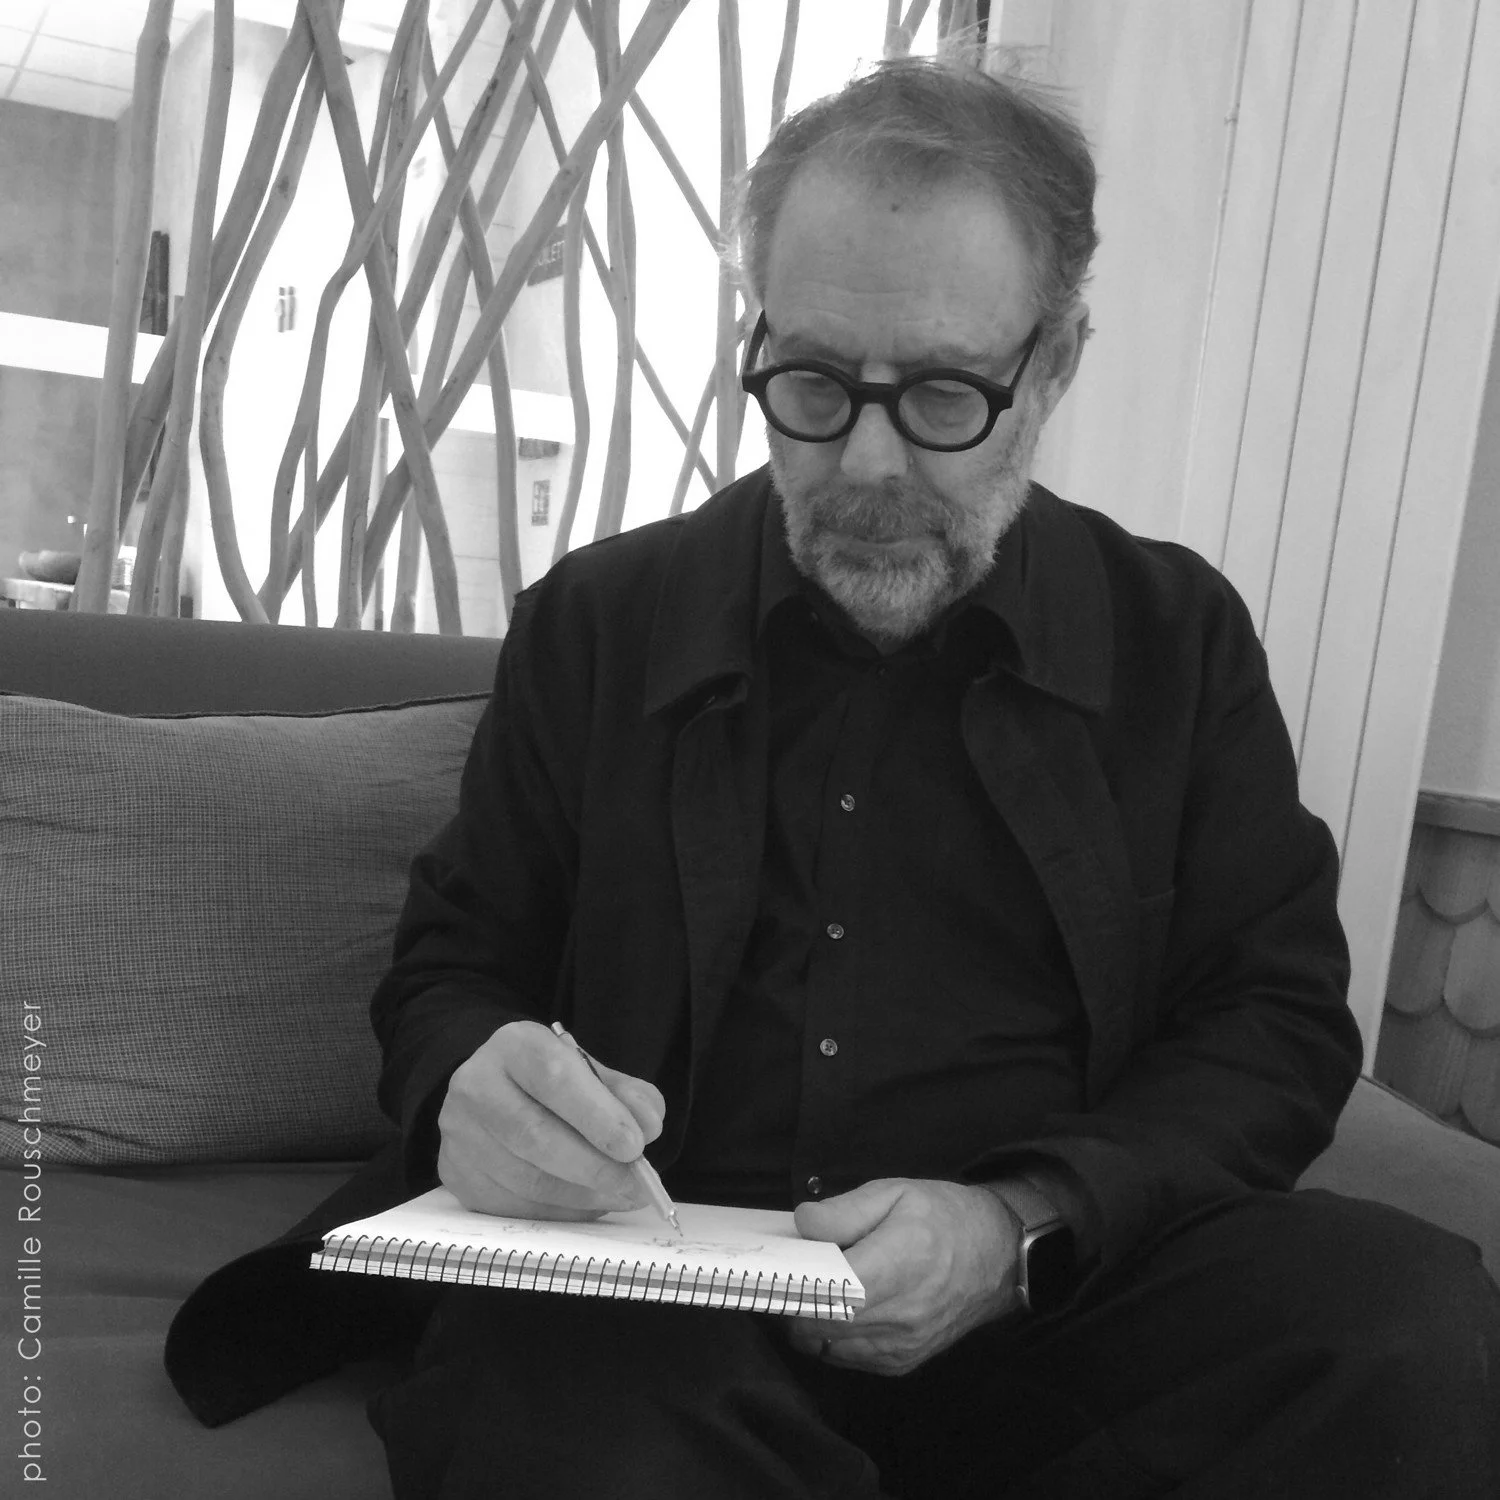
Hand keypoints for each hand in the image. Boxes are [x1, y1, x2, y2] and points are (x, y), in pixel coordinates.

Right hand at [437, 1019, 665, 1219]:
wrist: (491, 1090)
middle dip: (594, 1166)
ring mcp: (460, 1134)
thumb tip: (648, 1124)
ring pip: (526, 1179)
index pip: (555, 1078)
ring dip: (583, 1196)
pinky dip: (560, 1211)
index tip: (635, 1145)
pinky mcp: (456, 1174)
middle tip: (635, 1184)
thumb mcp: (588, 1071)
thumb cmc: (550, 1082)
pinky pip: (514, 1206)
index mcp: (514, 1046)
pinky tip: (587, 1203)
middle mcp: (476, 1085)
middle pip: (536, 1136)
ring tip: (620, 1196)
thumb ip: (625, 1093)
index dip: (597, 1116)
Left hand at [783, 1178, 1019, 1376]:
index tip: (779, 1268)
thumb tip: (802, 1226)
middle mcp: (900, 1314)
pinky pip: (848, 1359)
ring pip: (827, 1347)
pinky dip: (833, 1338)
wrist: (1000, 1256)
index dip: (795, 1284)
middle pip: (819, 1325)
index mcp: (897, 1265)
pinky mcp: (903, 1362)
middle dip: (794, 1303)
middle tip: (792, 1277)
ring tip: (815, 1292)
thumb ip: (844, 1210)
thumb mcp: (895, 1192)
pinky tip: (840, 1310)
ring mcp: (902, 1345)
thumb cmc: (945, 1216)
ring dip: (810, 1324)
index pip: (827, 1292)